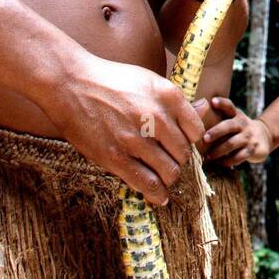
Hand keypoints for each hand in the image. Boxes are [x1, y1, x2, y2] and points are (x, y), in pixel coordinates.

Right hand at [39, 51, 205, 206]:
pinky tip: (159, 197)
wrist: (71, 84)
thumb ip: (176, 101)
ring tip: (163, 178)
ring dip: (169, 178)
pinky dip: (157, 195)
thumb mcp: (150, 81)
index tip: (181, 145)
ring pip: (169, 172)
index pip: (197, 131)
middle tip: (170, 163)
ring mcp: (136, 139)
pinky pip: (147, 184)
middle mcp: (156, 117)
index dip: (190, 141)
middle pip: (184, 154)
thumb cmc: (112, 82)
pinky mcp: (115, 157)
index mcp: (168, 95)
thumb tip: (206, 107)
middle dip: (179, 162)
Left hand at [193, 96, 272, 166]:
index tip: (212, 101)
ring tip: (207, 157)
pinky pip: (238, 157)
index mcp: (236, 114)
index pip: (229, 106)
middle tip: (205, 139)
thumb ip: (219, 117)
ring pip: (232, 144)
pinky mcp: (252, 150)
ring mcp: (248, 137)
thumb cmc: (239, 128)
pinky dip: (227, 161)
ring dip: (218, 151)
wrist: (264, 137)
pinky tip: (219, 163)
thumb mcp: (233, 119)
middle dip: (216, 132)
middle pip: (229, 126)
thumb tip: (193, 116)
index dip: (221, 103)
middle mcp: (243, 124)